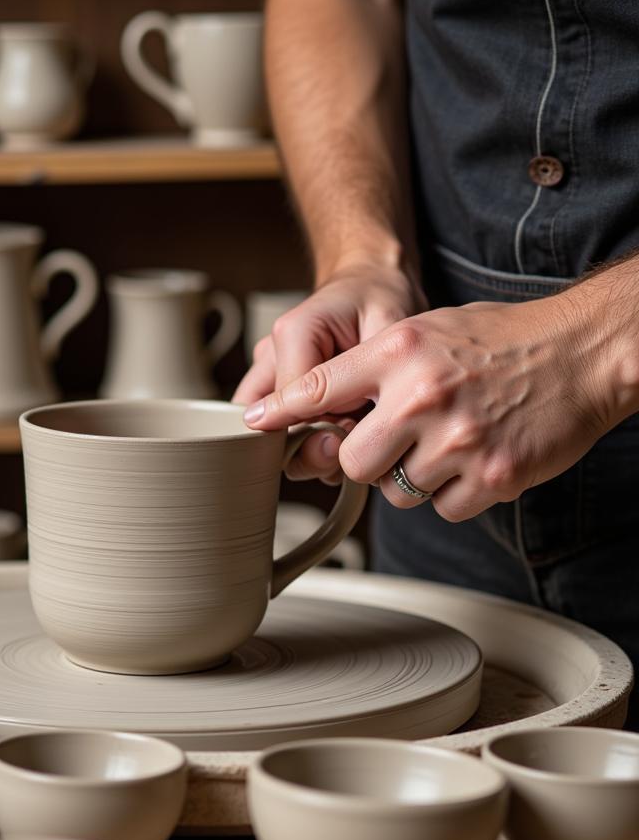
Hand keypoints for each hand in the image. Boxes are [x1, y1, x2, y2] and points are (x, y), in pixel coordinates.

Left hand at [242, 295, 615, 520]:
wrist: (581, 352)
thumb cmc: (503, 340)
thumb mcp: (425, 330)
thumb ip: (370, 366)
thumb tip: (314, 399)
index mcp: (400, 353)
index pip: (320, 388)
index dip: (282, 411)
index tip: (257, 423)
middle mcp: (422, 396)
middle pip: (353, 461)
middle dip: (369, 458)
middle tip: (397, 440)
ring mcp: (457, 441)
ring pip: (397, 491)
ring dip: (415, 475)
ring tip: (448, 439)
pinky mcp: (492, 477)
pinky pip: (443, 508)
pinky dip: (455, 491)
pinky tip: (476, 457)